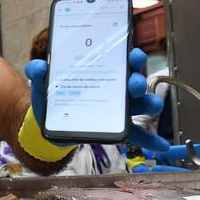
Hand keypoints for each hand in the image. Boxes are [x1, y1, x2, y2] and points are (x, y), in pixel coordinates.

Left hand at [25, 47, 168, 151]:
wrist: (49, 123)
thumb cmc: (54, 96)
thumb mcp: (43, 84)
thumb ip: (39, 74)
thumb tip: (37, 67)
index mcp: (102, 72)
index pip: (121, 60)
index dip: (131, 56)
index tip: (132, 54)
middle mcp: (116, 87)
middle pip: (134, 81)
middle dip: (138, 80)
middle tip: (133, 84)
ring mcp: (120, 109)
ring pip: (141, 105)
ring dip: (150, 104)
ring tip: (151, 106)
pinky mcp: (118, 129)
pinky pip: (138, 134)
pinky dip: (151, 140)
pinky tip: (162, 145)